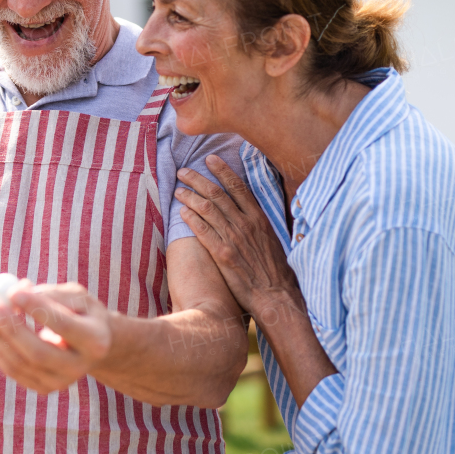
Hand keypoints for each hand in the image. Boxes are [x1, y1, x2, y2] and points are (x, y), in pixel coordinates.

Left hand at [0, 282, 111, 394]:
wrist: (91, 344)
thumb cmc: (80, 313)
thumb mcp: (75, 296)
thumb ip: (49, 293)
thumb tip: (14, 291)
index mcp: (95, 339)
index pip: (63, 325)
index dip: (37, 309)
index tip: (13, 292)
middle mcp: (79, 366)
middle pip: (39, 353)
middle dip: (10, 329)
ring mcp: (60, 382)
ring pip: (21, 363)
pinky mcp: (43, 388)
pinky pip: (13, 370)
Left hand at [175, 156, 300, 318]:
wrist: (276, 294)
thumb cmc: (274, 270)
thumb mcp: (271, 239)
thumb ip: (257, 224)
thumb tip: (246, 211)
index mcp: (259, 218)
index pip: (238, 187)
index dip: (222, 171)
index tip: (209, 159)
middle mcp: (245, 224)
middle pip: (217, 193)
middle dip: (198, 179)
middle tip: (183, 171)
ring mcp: (234, 238)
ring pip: (207, 209)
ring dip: (190, 197)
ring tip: (178, 190)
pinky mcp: (223, 254)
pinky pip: (204, 232)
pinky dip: (192, 220)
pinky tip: (181, 212)